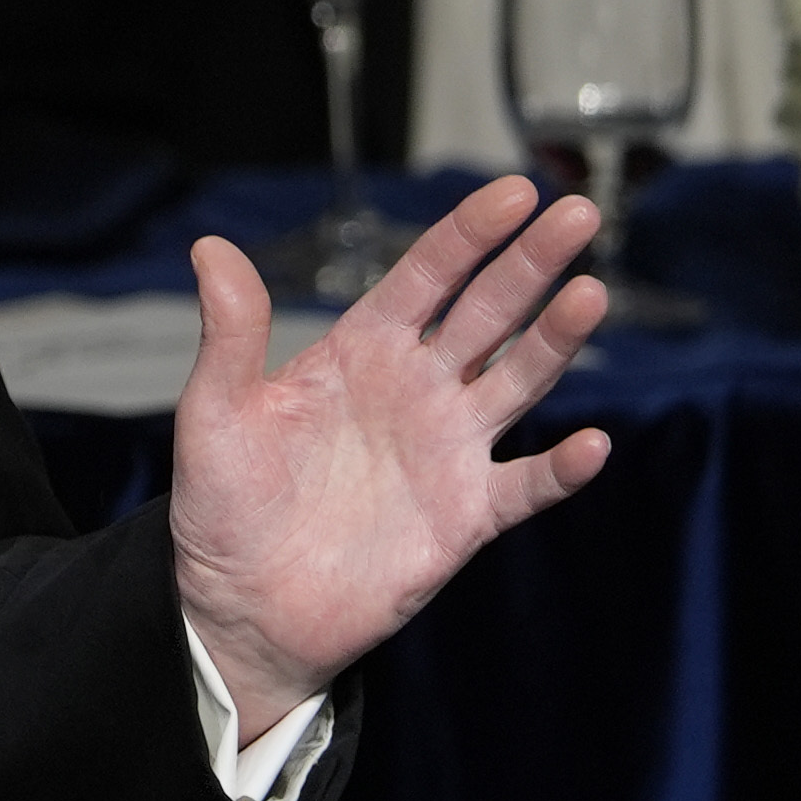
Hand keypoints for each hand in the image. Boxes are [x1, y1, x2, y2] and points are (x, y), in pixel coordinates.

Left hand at [166, 179, 614, 739]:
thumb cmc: (223, 508)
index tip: (516, 191)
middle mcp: (417, 389)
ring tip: (590, 295)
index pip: (429, 275)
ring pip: (519, 381)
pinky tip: (590, 446)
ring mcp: (448, 450)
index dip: (471, 233)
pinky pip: (525, 486)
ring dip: (555, 341)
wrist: (240, 609)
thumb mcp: (215, 415)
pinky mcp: (465, 516)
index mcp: (363, 351)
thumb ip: (230, 334)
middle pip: (489, 312)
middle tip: (578, 213)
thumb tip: (210, 247)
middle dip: (532, 263)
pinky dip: (561, 470)